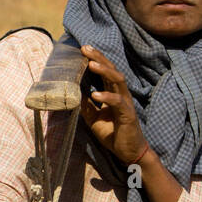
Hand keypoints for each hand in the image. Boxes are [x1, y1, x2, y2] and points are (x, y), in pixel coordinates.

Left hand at [79, 45, 149, 166]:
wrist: (128, 152)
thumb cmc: (113, 134)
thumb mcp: (94, 118)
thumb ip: (86, 105)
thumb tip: (73, 94)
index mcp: (113, 93)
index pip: (104, 71)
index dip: (95, 59)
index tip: (82, 49)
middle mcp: (120, 94)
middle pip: (111, 69)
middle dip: (98, 58)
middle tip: (85, 48)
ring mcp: (125, 102)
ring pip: (117, 80)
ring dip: (104, 70)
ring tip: (90, 64)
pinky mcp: (128, 114)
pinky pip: (118, 102)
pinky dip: (106, 97)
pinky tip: (95, 94)